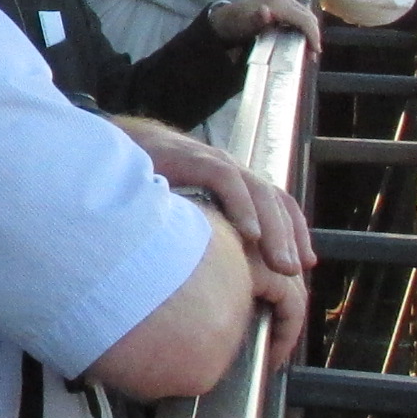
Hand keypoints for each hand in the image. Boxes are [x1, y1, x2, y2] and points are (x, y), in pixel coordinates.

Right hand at [114, 117, 315, 281]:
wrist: (112, 145)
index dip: (293, 231)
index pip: (276, 202)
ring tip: (282, 263)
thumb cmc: (144, 182)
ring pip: (258, 193)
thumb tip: (218, 271)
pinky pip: (227, 181)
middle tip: (295, 272)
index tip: (304, 265)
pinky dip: (243, 207)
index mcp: (232, 182)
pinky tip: (249, 233)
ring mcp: (213, 162)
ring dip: (274, 230)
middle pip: (274, 201)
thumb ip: (206, 231)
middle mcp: (229, 170)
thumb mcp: (182, 211)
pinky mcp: (194, 159)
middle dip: (289, 237)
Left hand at [208, 0, 322, 52]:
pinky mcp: (283, 6)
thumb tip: (266, 11)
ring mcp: (284, 1)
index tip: (315, 52)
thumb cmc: (234, 23)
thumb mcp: (242, 25)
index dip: (313, 35)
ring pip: (306, 16)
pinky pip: (300, 17)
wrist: (224, 19)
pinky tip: (301, 41)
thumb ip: (255, 20)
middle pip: (309, 17)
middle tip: (312, 55)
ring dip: (310, 32)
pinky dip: (304, 28)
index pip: (304, 19)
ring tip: (309, 51)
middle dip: (314, 35)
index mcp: (278, 3)